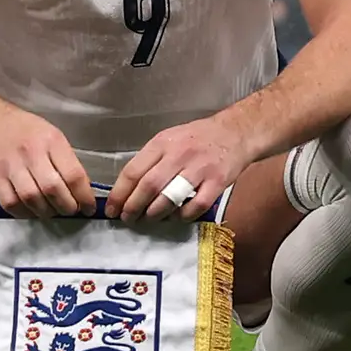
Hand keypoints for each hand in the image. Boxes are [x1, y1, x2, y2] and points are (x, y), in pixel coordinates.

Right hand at [0, 100, 96, 218]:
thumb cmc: (27, 131)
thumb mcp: (53, 136)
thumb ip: (66, 162)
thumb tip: (82, 192)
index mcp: (51, 140)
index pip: (73, 174)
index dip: (84, 196)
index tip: (89, 207)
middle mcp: (30, 152)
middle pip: (52, 189)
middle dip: (67, 207)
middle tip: (71, 210)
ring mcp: (9, 165)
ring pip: (32, 199)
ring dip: (47, 212)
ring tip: (53, 210)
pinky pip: (11, 204)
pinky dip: (25, 213)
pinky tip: (33, 210)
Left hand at [113, 114, 254, 222]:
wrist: (236, 132)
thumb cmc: (199, 138)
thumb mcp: (170, 139)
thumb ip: (151, 160)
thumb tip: (128, 189)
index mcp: (163, 142)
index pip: (133, 171)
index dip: (119, 194)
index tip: (113, 209)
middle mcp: (179, 154)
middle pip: (148, 186)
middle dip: (133, 207)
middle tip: (128, 219)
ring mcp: (199, 169)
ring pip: (169, 198)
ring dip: (154, 214)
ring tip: (149, 219)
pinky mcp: (217, 182)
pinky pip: (195, 206)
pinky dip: (182, 216)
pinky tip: (177, 217)